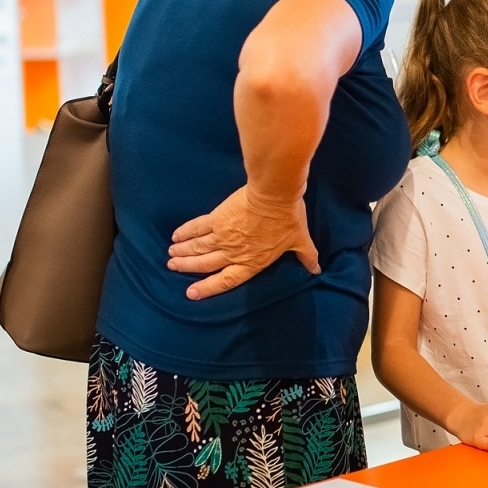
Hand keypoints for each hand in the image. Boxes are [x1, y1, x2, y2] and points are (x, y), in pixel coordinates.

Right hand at [168, 185, 319, 299]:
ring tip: (171, 255)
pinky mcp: (216, 219)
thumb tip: (317, 270)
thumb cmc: (288, 218)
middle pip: (205, 264)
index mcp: (252, 262)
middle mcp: (233, 252)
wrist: (274, 194)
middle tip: (173, 267)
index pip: (226, 280)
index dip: (208, 288)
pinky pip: (196, 228)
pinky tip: (176, 236)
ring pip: (198, 248)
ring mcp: (222, 236)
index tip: (191, 293)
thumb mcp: (300, 240)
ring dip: (183, 252)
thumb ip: (306, 256)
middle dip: (188, 268)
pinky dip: (185, 233)